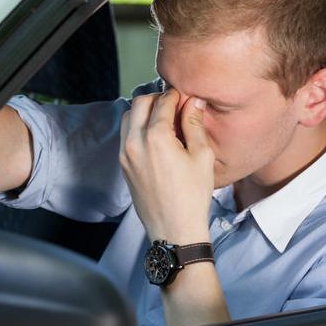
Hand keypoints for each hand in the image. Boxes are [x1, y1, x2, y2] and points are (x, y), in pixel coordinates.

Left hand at [119, 88, 214, 243]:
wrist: (174, 229)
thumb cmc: (193, 195)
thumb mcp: (201, 156)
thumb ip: (194, 124)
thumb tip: (193, 101)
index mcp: (155, 137)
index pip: (162, 101)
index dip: (176, 96)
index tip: (186, 97)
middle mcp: (135, 142)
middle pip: (140, 102)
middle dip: (157, 99)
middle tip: (174, 106)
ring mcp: (125, 154)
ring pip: (129, 117)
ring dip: (144, 112)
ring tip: (164, 120)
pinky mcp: (123, 165)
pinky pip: (126, 135)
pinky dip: (137, 127)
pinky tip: (155, 137)